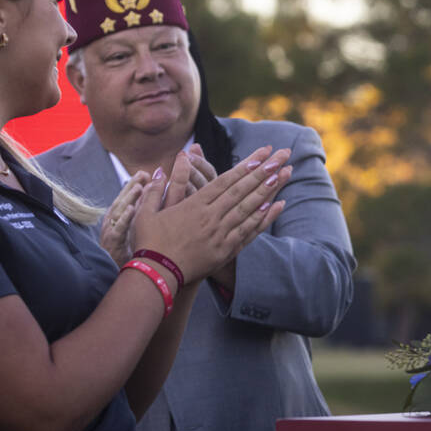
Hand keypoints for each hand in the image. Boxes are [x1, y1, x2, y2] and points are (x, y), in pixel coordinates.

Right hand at [99, 172, 149, 264]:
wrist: (125, 276)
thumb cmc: (132, 251)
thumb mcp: (137, 228)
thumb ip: (142, 211)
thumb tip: (153, 190)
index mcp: (119, 217)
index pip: (127, 196)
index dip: (135, 184)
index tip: (146, 173)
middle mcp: (113, 222)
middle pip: (121, 200)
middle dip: (132, 186)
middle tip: (144, 174)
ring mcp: (111, 232)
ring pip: (118, 212)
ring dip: (128, 198)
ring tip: (139, 187)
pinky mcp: (113, 244)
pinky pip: (118, 230)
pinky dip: (124, 218)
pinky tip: (131, 209)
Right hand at [129, 146, 290, 284]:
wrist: (156, 276)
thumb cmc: (149, 243)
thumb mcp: (146, 212)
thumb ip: (154, 190)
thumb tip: (157, 169)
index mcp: (194, 204)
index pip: (226, 180)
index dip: (246, 165)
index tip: (262, 154)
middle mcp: (211, 216)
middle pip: (243, 189)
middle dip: (265, 170)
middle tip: (283, 155)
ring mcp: (221, 233)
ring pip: (250, 207)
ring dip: (269, 189)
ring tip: (284, 174)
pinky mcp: (226, 250)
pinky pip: (249, 231)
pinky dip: (264, 217)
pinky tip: (277, 205)